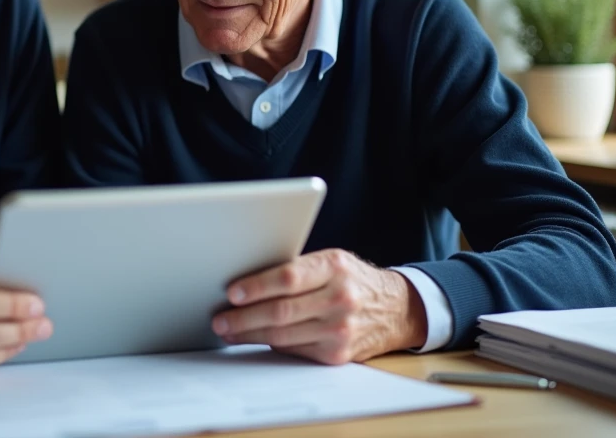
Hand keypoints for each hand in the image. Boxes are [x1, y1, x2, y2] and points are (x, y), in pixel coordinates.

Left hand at [211, 248, 426, 364]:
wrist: (394, 308)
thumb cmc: (350, 279)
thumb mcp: (330, 261)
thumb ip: (296, 269)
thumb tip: (245, 279)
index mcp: (335, 267)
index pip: (289, 277)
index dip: (257, 286)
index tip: (232, 292)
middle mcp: (341, 298)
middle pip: (282, 311)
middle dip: (244, 317)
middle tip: (220, 319)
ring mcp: (341, 329)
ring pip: (284, 335)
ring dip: (250, 335)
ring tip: (228, 331)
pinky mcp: (338, 354)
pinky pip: (294, 351)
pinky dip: (270, 345)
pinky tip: (253, 339)